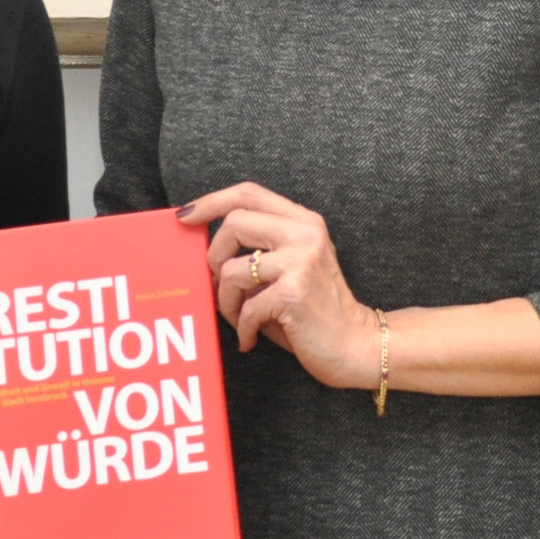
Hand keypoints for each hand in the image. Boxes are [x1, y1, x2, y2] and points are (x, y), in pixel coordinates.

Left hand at [180, 181, 380, 390]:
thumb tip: (206, 253)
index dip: (212, 201)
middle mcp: (304, 234)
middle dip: (214, 258)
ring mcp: (300, 261)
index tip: (185, 215)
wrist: (354, 345)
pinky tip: (251, 339)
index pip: (249, 193)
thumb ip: (259, 250)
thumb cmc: (314, 311)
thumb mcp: (292, 267)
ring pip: (231, 271)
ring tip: (240, 320)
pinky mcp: (293, 292)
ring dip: (226, 303)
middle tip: (220, 286)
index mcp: (304, 221)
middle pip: (233, 224)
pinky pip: (245, 307)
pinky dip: (242, 329)